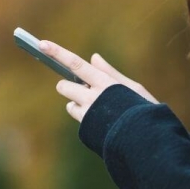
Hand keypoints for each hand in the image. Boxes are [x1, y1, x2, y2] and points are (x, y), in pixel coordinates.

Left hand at [39, 40, 157, 121]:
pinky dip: (85, 117)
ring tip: (98, 109)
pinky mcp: (86, 130)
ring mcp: (87, 115)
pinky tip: (101, 121)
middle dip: (68, 86)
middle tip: (83, 90)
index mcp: (105, 83)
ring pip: (70, 104)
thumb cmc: (144, 112)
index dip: (58, 53)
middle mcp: (92, 98)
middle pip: (64, 86)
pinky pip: (78, 118)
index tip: (42, 44)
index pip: (76, 64)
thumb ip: (110, 72)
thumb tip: (93, 58)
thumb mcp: (132, 88)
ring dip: (77, 103)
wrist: (146, 144)